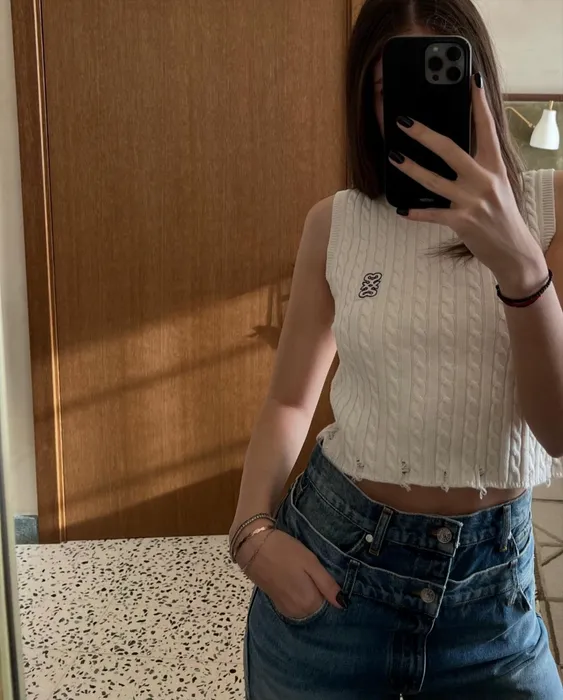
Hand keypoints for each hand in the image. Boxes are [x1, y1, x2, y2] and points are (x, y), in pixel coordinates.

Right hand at [236, 528, 344, 619]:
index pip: (330, 606)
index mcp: (309, 603)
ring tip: (307, 577)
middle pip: (318, 608)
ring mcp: (285, 609)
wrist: (253, 547)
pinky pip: (296, 606)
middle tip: (318, 575)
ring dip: (310, 596)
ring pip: (307, 607)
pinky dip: (299, 597)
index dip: (331, 592)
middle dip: (321, 596)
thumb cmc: (285, 551)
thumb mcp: (311, 562)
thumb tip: (343, 603)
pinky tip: (298, 582)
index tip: (328, 579)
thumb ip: (327, 585)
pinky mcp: (276, 604)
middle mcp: (298, 612)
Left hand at [389, 73, 548, 297]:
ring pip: (434, 181)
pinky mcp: (462, 222)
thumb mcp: (497, 185)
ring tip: (394, 157)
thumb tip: (452, 150)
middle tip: (405, 122)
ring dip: (411, 169)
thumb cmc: (501, 215)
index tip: (470, 80)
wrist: (513, 251)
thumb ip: (479, 167)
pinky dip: (416, 213)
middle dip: (424, 134)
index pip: (487, 128)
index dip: (478, 103)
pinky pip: (433, 214)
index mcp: (494, 166)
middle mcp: (484, 180)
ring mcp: (472, 201)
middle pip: (450, 150)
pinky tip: (402, 210)